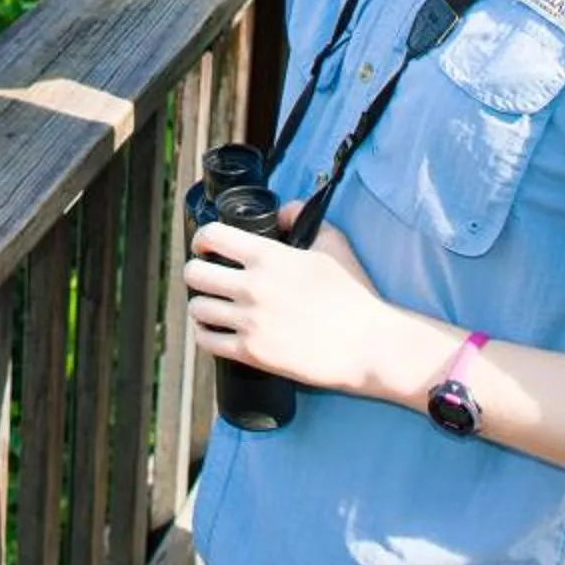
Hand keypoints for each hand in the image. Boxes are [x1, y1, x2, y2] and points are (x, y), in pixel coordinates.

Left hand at [183, 202, 413, 400]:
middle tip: (208, 279)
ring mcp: (250, 321)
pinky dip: (206, 335)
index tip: (206, 248)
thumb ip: (302, 217)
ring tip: (212, 307)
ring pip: (197, 308)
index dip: (202, 240)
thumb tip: (281, 211)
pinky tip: (215, 332)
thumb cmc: (354, 295)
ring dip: (201, 306)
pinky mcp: (252, 353)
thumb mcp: (333, 243)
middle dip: (197, 273)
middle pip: (194, 273)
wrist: (369, 345)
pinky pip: (206, 342)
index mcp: (267, 256)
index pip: (211, 236)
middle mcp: (252, 286)